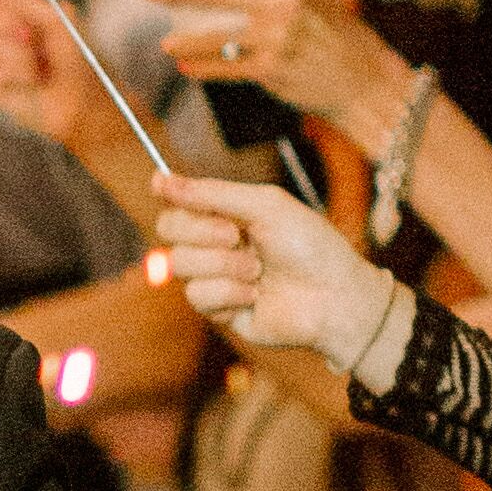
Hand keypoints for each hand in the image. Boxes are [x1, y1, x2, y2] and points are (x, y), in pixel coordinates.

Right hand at [0, 0, 115, 147]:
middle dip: (1, 19)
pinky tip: (38, 81)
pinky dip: (22, 73)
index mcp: (21, 14)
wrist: (91, 99)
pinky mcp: (0, 89)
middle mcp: (7, 35)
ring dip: (19, 51)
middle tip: (28, 32)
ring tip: (43, 61)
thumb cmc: (79, 58)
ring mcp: (1, 61)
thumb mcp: (53, 19)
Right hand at [149, 168, 394, 373]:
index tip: (160, 184)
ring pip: (180, 264)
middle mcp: (216, 245)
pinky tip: (255, 295)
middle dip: (200, 231)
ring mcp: (215, 278)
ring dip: (223, 264)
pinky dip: (229, 292)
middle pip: (169, 230)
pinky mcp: (218, 310)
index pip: (179, 203)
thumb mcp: (265, 206)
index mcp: (228, 216)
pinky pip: (198, 295)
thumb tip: (158, 179)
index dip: (171, 195)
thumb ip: (212, 193)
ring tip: (257, 270)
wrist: (333, 297)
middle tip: (235, 235)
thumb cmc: (310, 246)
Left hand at [156, 0, 374, 127]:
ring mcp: (277, 35)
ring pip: (217, 35)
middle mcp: (284, 0)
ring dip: (186, 41)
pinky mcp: (272, 67)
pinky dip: (204, 68)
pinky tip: (187, 68)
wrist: (364, 81)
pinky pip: (227, 67)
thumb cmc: (335, 39)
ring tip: (166, 45)